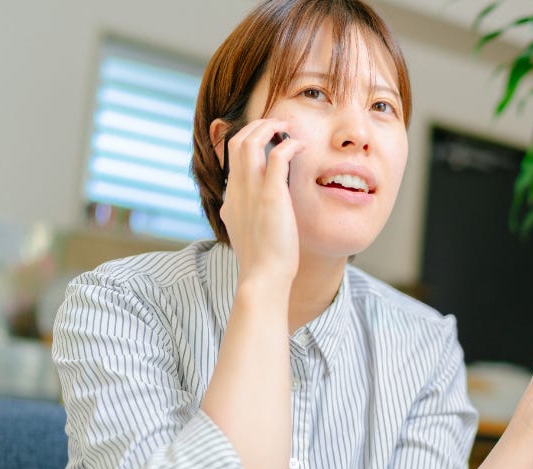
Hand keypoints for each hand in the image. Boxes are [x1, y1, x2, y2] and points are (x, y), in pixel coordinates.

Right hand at [218, 119, 302, 284]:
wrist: (262, 278)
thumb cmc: (263, 263)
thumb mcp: (251, 235)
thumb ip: (253, 218)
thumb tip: (262, 214)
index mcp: (231, 199)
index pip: (231, 157)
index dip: (246, 140)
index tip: (265, 137)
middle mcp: (237, 190)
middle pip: (236, 142)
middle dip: (256, 126)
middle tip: (278, 125)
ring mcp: (251, 191)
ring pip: (250, 141)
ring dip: (269, 127)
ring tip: (287, 126)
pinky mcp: (271, 196)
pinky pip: (277, 156)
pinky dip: (289, 144)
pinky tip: (301, 146)